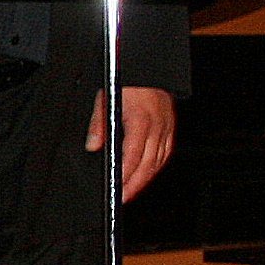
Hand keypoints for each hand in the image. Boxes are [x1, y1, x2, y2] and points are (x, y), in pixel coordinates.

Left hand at [88, 86, 177, 202]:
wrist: (149, 67)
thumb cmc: (127, 81)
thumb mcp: (105, 98)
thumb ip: (98, 124)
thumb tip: (93, 146)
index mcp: (140, 119)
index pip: (133, 155)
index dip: (125, 175)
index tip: (117, 188)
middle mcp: (157, 125)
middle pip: (148, 163)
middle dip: (135, 184)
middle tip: (122, 198)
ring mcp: (166, 127)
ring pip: (159, 161)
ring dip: (146, 179)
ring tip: (132, 191)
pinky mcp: (171, 127)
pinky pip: (166, 152)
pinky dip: (156, 166)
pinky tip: (147, 174)